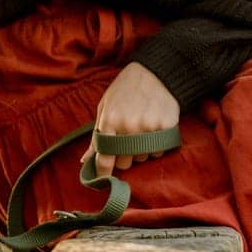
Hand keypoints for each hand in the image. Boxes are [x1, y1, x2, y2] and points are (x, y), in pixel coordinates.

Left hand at [86, 62, 179, 176]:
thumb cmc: (125, 90)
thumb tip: (85, 162)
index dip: (103, 171)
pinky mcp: (166, 128)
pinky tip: (153, 129)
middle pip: (124, 162)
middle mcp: (129, 126)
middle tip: (127, 140)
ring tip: (141, 130)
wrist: (156, 73)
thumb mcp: (105, 107)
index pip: (105, 158)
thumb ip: (97, 135)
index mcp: (110, 120)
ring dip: (140, 151)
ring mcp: (149, 128)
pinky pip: (158, 152)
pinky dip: (155, 146)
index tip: (103, 178)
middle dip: (123, 157)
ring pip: (142, 158)